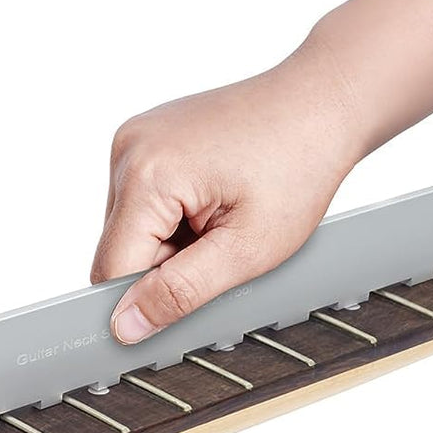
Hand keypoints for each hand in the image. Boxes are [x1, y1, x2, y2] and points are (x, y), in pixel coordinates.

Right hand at [91, 36, 365, 343]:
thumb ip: (180, 293)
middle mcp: (128, 149)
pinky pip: (141, 202)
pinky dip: (173, 217)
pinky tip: (212, 200)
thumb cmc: (299, 166)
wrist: (320, 105)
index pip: (112, 270)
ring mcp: (133, 139)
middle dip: (165, 266)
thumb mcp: (247, 249)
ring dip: (171, 242)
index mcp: (147, 174)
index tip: (189, 301)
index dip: (148, 299)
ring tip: (222, 217)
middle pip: (119, 249)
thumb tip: (125, 326)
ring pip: (130, 229)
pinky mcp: (144, 139)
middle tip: (223, 247)